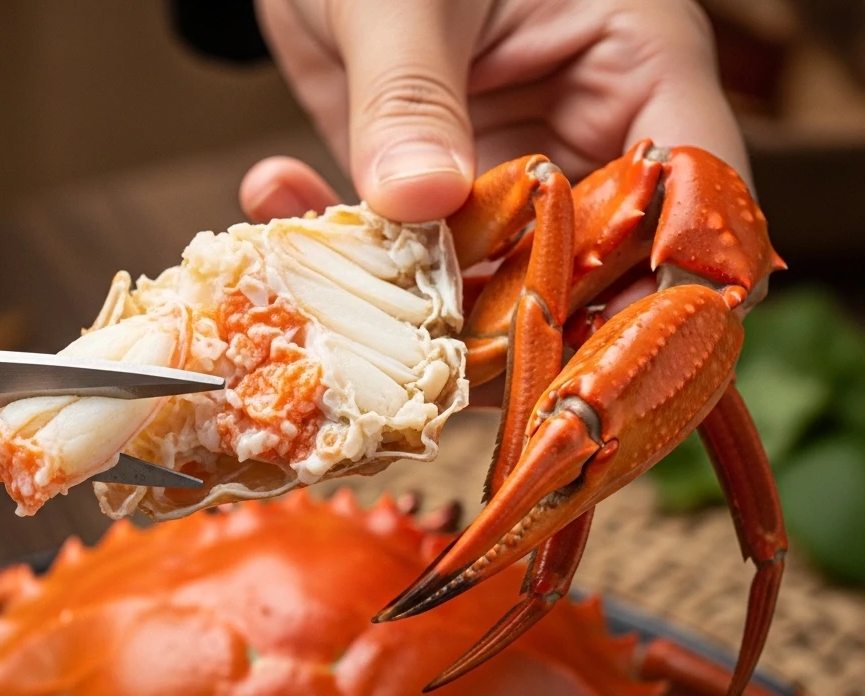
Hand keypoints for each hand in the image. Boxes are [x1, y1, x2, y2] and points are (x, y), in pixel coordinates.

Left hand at [242, 0, 746, 404]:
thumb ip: (412, 95)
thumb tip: (418, 203)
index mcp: (634, 64)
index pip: (694, 198)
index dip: (664, 292)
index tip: (586, 355)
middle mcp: (584, 128)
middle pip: (598, 270)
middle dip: (516, 325)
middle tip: (425, 354)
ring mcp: (506, 164)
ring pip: (493, 280)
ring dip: (409, 299)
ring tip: (326, 277)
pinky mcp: (429, 180)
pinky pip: (404, 249)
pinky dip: (343, 247)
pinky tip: (276, 198)